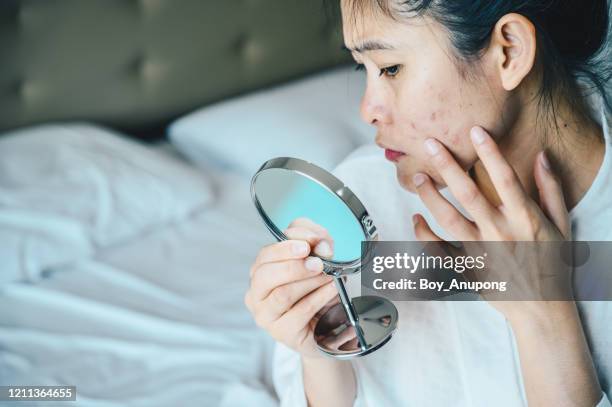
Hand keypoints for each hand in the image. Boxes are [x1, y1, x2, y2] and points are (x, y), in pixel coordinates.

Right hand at [244, 217, 338, 358]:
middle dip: (294, 267)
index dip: (285, 248)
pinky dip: (319, 297)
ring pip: (282, 294)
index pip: (265, 256)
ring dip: (310, 282)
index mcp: (260, 272)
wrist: (325, 324)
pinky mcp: (283, 332)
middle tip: (318, 263)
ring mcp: (266, 316)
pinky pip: (300, 311)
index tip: (307, 246)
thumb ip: (314, 241)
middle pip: (265, 276)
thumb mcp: (315, 257)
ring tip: (329, 276)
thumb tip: (320, 243)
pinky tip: (331, 290)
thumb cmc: (314, 288)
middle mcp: (256, 294)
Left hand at [411, 126, 572, 319]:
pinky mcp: (466, 269)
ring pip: (448, 219)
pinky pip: (438, 251)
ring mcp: (480, 252)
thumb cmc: (552, 262)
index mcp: (524, 219)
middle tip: (429, 144)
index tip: (475, 130)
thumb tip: (541, 156)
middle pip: (469, 194)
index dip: (490, 152)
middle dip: (448, 166)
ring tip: (417, 177)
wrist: (542, 308)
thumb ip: (550, 189)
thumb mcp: (560, 225)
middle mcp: (500, 233)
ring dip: (430, 197)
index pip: (506, 178)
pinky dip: (424, 235)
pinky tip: (416, 219)